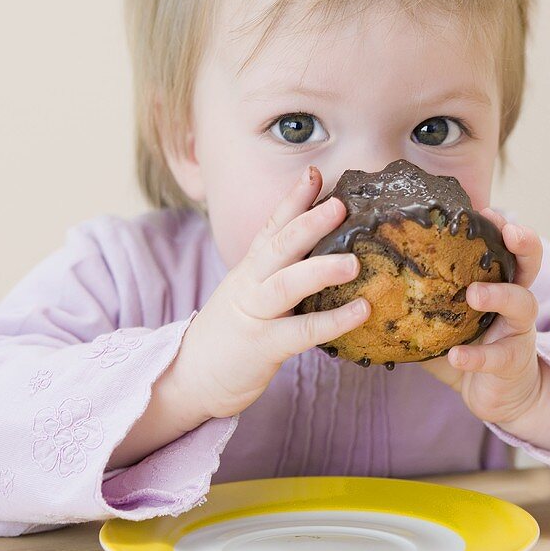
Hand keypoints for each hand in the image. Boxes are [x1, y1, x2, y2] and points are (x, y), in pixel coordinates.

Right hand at [168, 165, 370, 420]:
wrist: (188, 377)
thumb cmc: (229, 334)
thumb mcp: (249, 294)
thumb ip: (278, 274)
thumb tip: (325, 254)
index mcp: (249, 269)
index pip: (271, 226)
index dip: (293, 199)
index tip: (315, 173)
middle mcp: (250, 284)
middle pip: (278, 246)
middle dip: (308, 221)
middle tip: (340, 204)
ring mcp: (254, 315)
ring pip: (286, 284)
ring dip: (320, 270)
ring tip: (355, 262)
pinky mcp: (262, 348)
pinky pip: (301, 332)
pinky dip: (333, 320)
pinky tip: (361, 310)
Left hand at [420, 209, 545, 425]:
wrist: (496, 395)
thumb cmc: (467, 347)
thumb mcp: (444, 319)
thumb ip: (419, 300)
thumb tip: (367, 280)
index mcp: (496, 283)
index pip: (503, 246)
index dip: (500, 226)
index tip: (487, 210)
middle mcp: (514, 301)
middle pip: (529, 264)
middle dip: (524, 244)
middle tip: (509, 231)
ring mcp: (517, 331)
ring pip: (522, 304)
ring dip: (499, 295)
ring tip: (473, 294)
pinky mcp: (512, 363)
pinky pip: (497, 357)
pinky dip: (475, 356)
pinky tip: (457, 356)